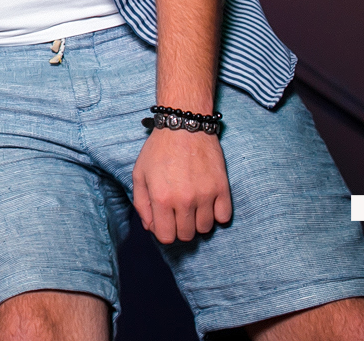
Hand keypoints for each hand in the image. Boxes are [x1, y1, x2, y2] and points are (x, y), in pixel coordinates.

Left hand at [132, 129, 231, 243]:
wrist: (184, 127)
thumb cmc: (158, 150)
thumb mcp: (139, 174)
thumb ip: (141, 204)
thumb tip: (151, 227)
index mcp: (161, 198)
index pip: (166, 237)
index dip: (164, 232)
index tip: (165, 221)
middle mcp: (184, 200)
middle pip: (186, 235)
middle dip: (180, 227)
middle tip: (178, 212)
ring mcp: (205, 195)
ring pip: (205, 228)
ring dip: (197, 221)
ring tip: (192, 204)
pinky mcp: (222, 188)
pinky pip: (223, 217)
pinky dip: (216, 214)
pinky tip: (207, 202)